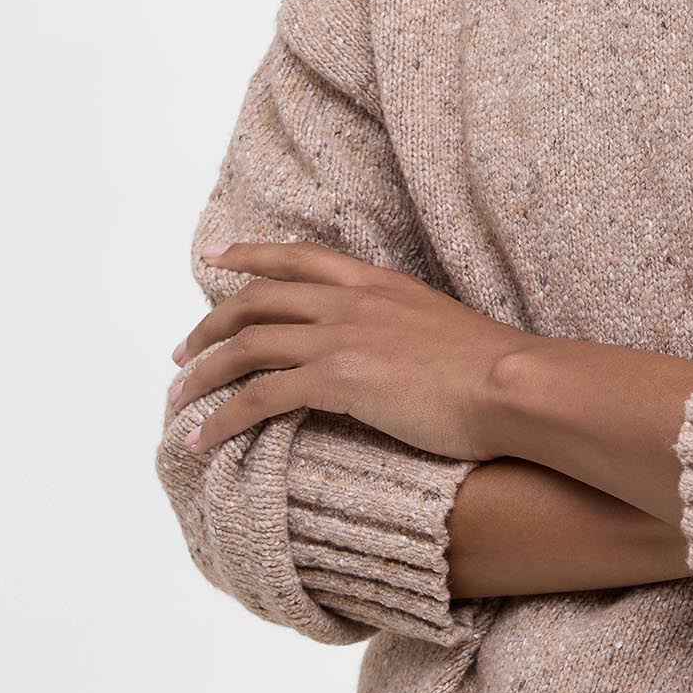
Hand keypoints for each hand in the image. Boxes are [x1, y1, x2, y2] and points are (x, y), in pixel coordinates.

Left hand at [167, 239, 534, 461]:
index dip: (251, 254)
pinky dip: (222, 418)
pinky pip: (259, 397)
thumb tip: (391, 346)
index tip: (215, 256)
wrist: (512, 382)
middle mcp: (351, 300)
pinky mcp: (338, 379)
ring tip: (180, 399)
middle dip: (211, 323)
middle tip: (184, 350)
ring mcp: (343, 337)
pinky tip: (203, 439)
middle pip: (258, 298)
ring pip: (248, 344)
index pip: (300, 256)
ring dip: (204, 372)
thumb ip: (403, 325)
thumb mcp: (440, 324)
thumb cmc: (491, 367)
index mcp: (377, 282)